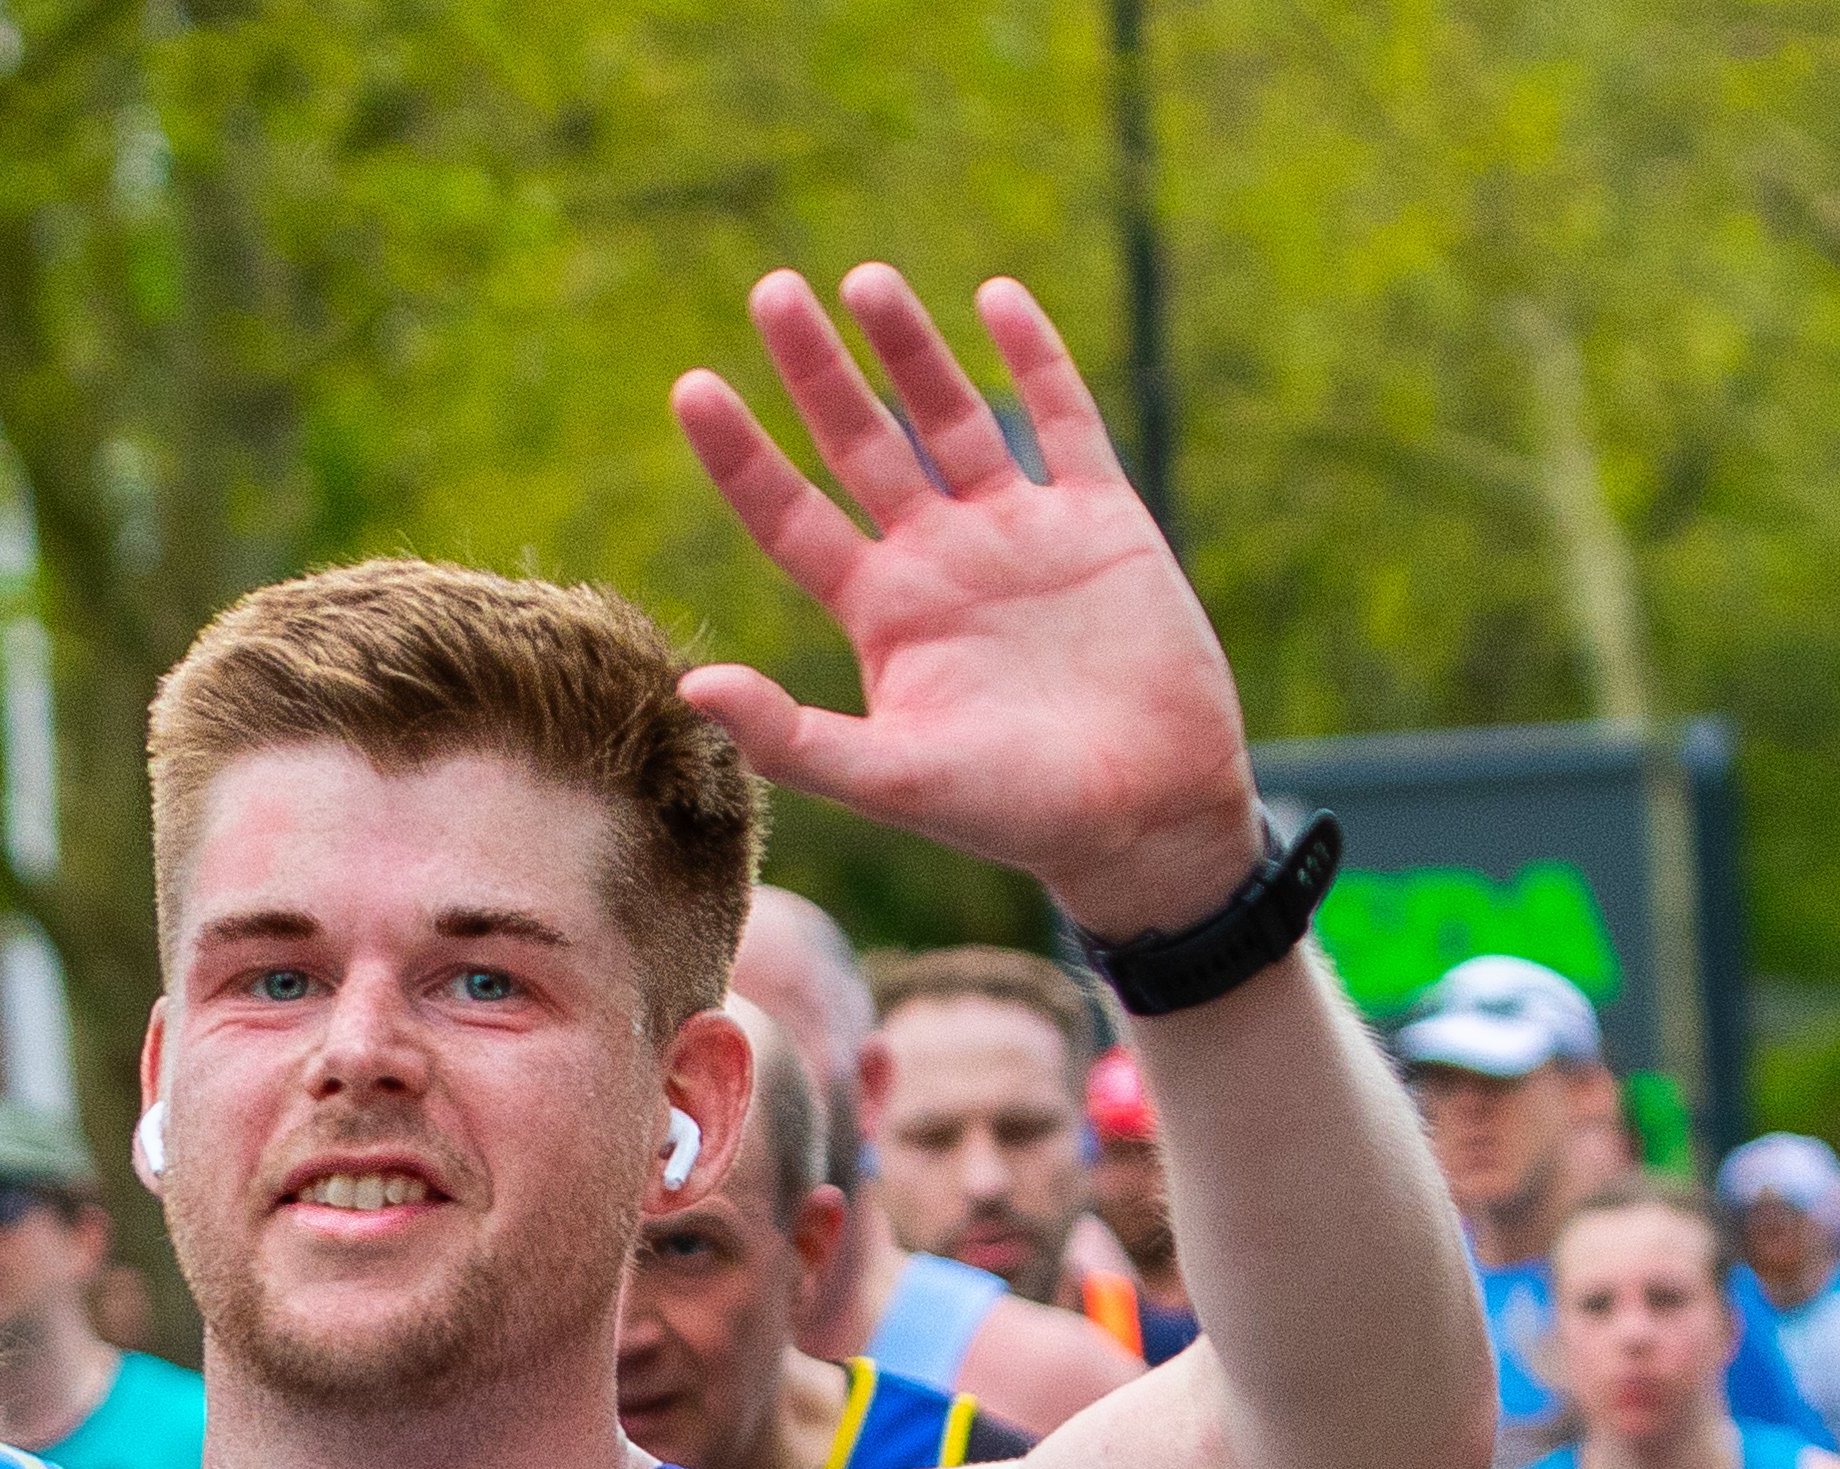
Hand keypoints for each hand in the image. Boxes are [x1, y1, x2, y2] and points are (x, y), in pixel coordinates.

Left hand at [672, 269, 1258, 939]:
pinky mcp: (1101, 521)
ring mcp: (1019, 534)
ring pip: (951, 417)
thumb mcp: (895, 781)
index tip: (692, 388)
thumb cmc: (1016, 815)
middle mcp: (939, 561)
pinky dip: (1037, 360)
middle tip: (771, 291)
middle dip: (816, 370)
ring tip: (865, 278)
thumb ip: (793, 740)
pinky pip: (1064, 421)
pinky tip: (997, 297)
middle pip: (860, 445)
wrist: (1148, 819)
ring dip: (910, 347)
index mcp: (883, 614)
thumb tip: (691, 687)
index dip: (742, 456)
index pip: (790, 517)